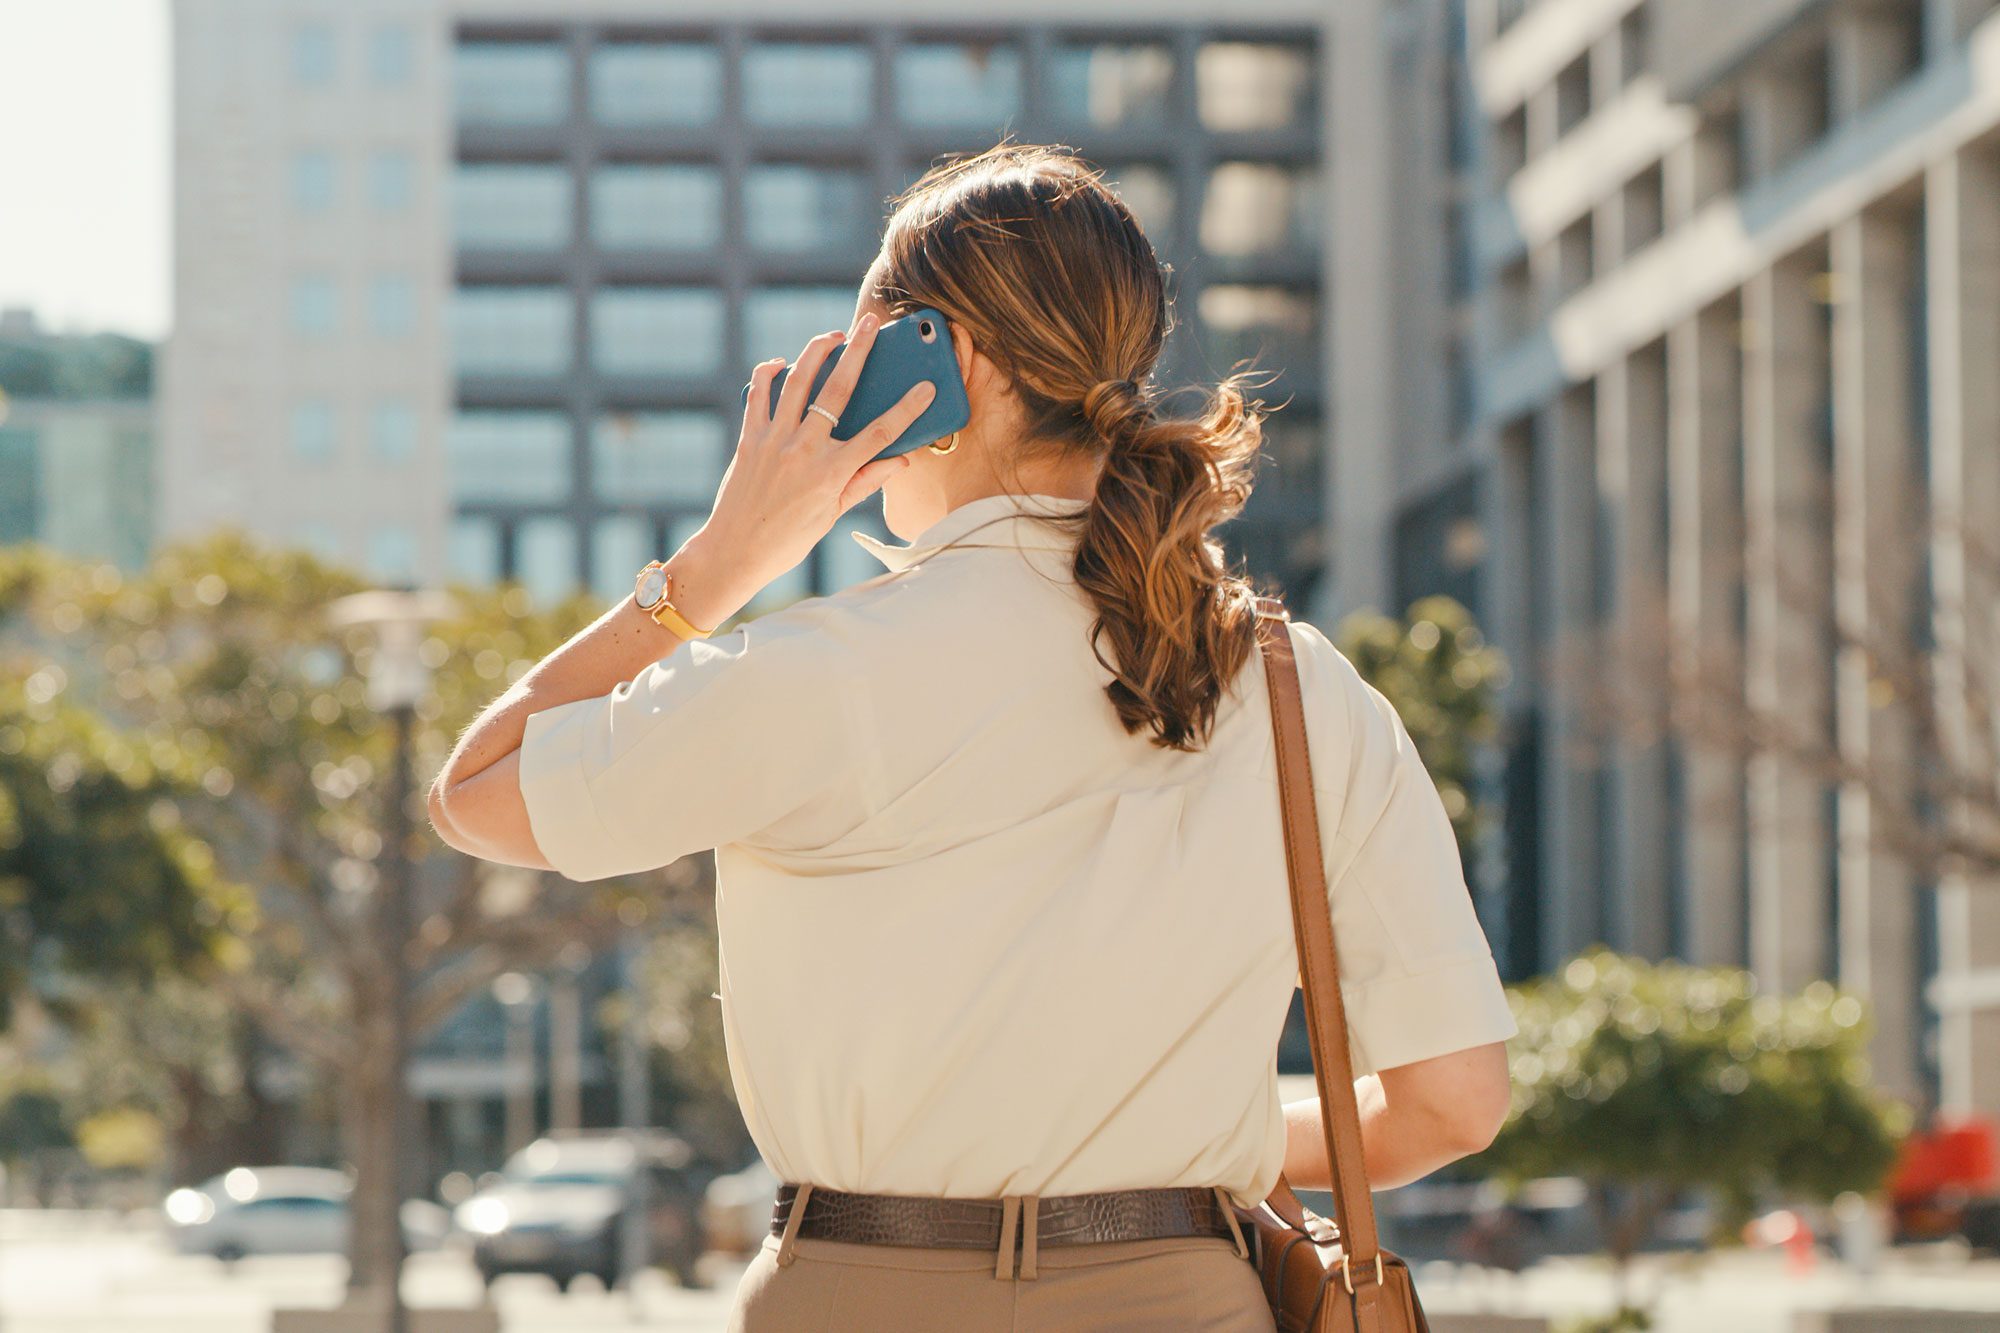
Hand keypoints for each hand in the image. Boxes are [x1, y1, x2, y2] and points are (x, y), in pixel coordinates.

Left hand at [686, 311, 936, 601]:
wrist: (735, 551)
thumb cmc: (788, 540)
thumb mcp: (833, 515)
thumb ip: (864, 482)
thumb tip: (899, 460)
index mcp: (832, 474)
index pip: (880, 434)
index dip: (907, 408)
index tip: (926, 387)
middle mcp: (804, 451)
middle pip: (838, 390)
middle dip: (858, 351)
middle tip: (869, 323)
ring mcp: (774, 440)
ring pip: (798, 381)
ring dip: (816, 352)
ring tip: (832, 336)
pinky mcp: (749, 438)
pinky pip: (758, 394)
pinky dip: (768, 373)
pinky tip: (781, 363)